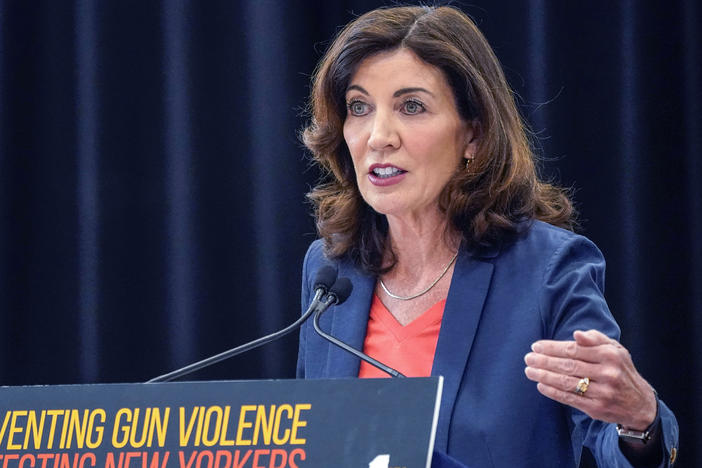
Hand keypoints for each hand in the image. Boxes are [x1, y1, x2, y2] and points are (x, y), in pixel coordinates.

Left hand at [524, 329, 656, 429]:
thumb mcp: (615, 349)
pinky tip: (540, 385)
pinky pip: (570, 398)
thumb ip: (595, 339)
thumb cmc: (621, 370)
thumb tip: (577, 334)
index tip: (536, 346)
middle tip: (528, 358)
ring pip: (567, 383)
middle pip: (568, 365)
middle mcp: (608, 373)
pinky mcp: (596, 408)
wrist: (640, 404)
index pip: (574, 349)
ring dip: (544, 376)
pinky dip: (553, 392)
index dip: (552, 348)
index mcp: (610, 355)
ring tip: (529, 371)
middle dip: (544, 361)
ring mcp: (602, 392)